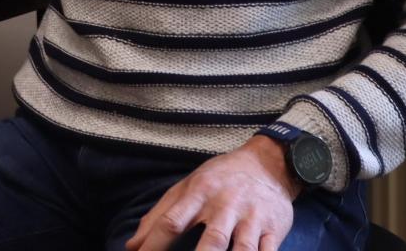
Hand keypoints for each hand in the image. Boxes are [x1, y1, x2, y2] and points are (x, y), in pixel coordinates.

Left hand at [125, 137, 302, 250]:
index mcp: (198, 193)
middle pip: (212, 240)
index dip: (153, 246)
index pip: (171, 222)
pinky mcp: (273, 228)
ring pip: (243, 250)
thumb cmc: (218, 179)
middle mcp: (225, 205)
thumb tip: (132, 247)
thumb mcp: (185, 188)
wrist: (266, 163)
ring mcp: (251, 217)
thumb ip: (157, 216)